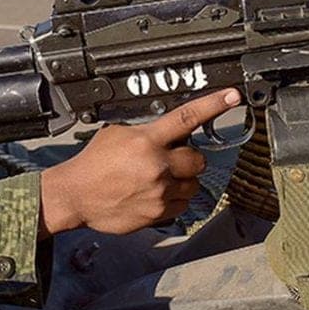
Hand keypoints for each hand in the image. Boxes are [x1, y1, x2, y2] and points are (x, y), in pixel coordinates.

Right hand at [38, 88, 241, 238]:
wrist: (76, 195)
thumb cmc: (93, 165)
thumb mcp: (116, 134)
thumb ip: (146, 132)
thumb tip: (167, 131)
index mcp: (146, 140)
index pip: (187, 117)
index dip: (213, 105)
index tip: (232, 97)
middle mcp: (157, 165)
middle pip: (198, 159)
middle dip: (188, 159)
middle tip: (170, 161)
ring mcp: (160, 191)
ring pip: (192, 184)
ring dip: (180, 181)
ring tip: (157, 180)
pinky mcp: (159, 212)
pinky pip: (182, 205)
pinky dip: (172, 200)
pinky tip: (152, 195)